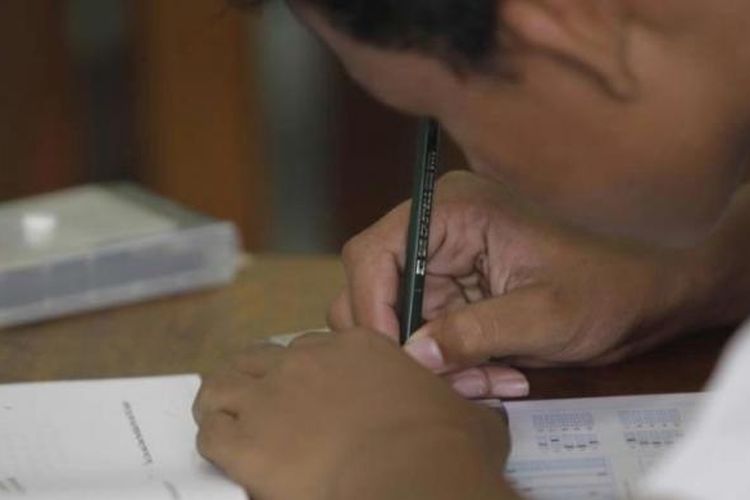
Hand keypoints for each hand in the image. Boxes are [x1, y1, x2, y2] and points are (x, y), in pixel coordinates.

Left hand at [194, 330, 512, 499]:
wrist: (411, 478)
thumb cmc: (443, 447)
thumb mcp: (468, 416)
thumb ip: (469, 404)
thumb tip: (489, 411)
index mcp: (356, 348)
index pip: (314, 346)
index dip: (308, 369)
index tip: (311, 390)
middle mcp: (306, 362)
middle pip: (262, 358)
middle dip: (261, 378)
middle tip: (268, 404)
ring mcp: (271, 397)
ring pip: (224, 385)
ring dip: (224, 401)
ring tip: (228, 416)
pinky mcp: (246, 440)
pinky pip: (211, 432)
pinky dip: (214, 440)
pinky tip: (224, 450)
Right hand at [329, 171, 707, 396]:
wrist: (638, 298)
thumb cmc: (603, 290)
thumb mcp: (545, 315)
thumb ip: (476, 333)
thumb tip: (413, 355)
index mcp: (451, 210)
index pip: (372, 253)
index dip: (372, 307)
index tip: (398, 357)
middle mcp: (435, 231)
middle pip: (375, 290)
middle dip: (406, 343)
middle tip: (451, 379)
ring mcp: (440, 265)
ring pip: (397, 321)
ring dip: (433, 361)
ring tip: (488, 380)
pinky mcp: (450, 294)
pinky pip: (425, 337)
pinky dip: (450, 364)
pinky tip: (495, 375)